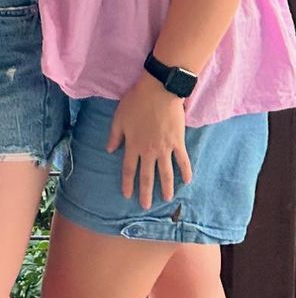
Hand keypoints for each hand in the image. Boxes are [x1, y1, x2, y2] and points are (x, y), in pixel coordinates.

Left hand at [107, 74, 193, 208]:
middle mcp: (149, 151)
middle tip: (146, 206)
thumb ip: (114, 136)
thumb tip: (109, 151)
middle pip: (147, 175)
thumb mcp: (119, 117)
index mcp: (133, 145)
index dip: (128, 183)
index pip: (129, 169)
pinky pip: (183, 161)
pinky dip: (186, 172)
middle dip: (146, 192)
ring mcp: (165, 148)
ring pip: (166, 173)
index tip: (127, 195)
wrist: (158, 91)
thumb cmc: (136, 101)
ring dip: (166, 187)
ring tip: (166, 199)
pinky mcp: (178, 142)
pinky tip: (187, 181)